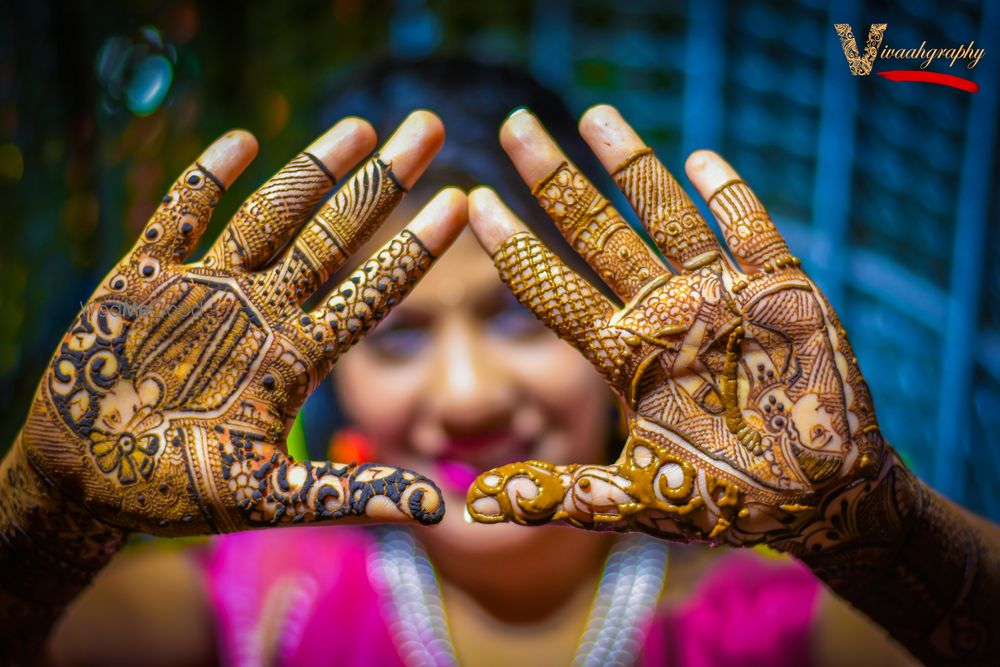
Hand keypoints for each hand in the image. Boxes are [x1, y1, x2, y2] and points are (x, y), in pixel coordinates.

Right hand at [14, 111, 465, 535]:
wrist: (87, 483)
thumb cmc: (176, 494)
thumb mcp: (266, 497)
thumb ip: (346, 494)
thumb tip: (436, 510)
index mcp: (295, 357)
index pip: (372, 292)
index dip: (415, 249)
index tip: (461, 204)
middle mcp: (262, 311)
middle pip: (335, 235)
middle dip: (382, 181)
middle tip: (430, 126)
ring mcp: (207, 288)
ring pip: (270, 214)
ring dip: (312, 168)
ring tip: (363, 126)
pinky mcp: (144, 278)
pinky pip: (178, 215)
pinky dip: (206, 180)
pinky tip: (243, 142)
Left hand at [464, 106, 901, 548]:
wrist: (816, 497)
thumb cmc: (725, 499)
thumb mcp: (636, 499)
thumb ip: (560, 494)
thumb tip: (470, 504)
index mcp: (623, 354)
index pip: (551, 289)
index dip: (513, 247)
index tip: (472, 202)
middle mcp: (661, 313)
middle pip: (596, 235)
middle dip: (555, 182)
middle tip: (514, 126)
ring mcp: (719, 296)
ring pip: (666, 217)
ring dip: (633, 166)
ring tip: (593, 116)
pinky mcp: (780, 292)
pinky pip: (752, 233)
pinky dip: (730, 197)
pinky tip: (700, 159)